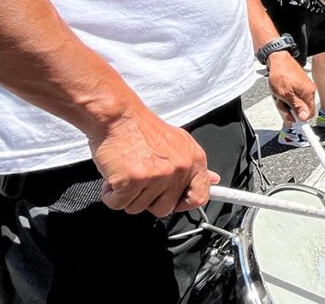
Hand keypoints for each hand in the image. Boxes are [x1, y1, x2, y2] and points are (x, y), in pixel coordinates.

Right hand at [89, 107, 216, 216]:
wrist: (118, 116)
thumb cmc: (143, 128)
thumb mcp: (179, 142)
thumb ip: (194, 166)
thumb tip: (213, 180)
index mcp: (193, 160)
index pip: (200, 196)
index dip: (184, 203)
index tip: (174, 201)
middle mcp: (178, 169)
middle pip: (164, 209)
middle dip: (147, 199)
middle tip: (141, 179)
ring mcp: (156, 176)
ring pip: (138, 208)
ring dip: (127, 195)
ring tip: (127, 171)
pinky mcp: (132, 181)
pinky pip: (118, 204)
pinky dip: (111, 194)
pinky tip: (114, 176)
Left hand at [267, 51, 315, 126]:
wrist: (278, 59)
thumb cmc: (281, 74)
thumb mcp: (285, 95)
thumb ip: (296, 107)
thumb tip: (304, 117)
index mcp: (308, 93)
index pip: (309, 114)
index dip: (303, 121)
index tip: (305, 131)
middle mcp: (309, 90)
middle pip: (301, 109)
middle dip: (289, 109)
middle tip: (281, 103)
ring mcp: (304, 87)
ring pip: (296, 103)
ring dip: (286, 102)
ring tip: (280, 94)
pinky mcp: (299, 84)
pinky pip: (293, 96)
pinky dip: (286, 96)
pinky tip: (281, 90)